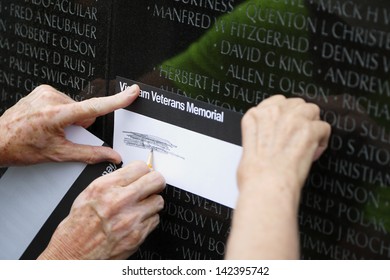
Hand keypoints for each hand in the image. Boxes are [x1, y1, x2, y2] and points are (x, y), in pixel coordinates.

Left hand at [0, 84, 138, 165]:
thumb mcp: (59, 155)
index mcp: (57, 114)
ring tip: (54, 129)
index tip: (131, 92)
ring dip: (71, 119)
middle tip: (65, 135)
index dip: (118, 100)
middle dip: (81, 124)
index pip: (96, 107)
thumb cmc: (21, 147)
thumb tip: (112, 156)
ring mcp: (46, 92)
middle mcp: (52, 98)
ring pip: (75, 106)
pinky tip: (49, 122)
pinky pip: (64, 101)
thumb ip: (90, 155)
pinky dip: (63, 112)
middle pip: (85, 111)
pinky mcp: (43, 90)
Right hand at [38, 161, 165, 259]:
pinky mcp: (138, 234)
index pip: (141, 167)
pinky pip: (155, 219)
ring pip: (158, 201)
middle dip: (155, 182)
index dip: (144, 170)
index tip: (144, 174)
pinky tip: (137, 221)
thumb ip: (113, 181)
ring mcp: (131, 218)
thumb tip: (132, 173)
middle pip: (156, 181)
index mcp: (106, 187)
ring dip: (152, 203)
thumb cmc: (79, 225)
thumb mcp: (90, 193)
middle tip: (151, 186)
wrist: (74, 252)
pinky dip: (148, 220)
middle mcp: (120, 201)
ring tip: (141, 206)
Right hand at [237, 95, 330, 194]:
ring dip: (312, 125)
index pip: (276, 102)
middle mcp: (273, 113)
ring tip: (308, 142)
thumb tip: (270, 138)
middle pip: (296, 103)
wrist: (266, 185)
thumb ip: (259, 134)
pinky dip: (322, 141)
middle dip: (299, 118)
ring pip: (312, 111)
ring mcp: (292, 120)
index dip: (284, 115)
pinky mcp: (309, 131)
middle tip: (297, 136)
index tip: (285, 126)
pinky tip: (314, 151)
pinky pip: (324, 127)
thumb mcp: (247, 147)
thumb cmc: (254, 174)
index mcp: (255, 116)